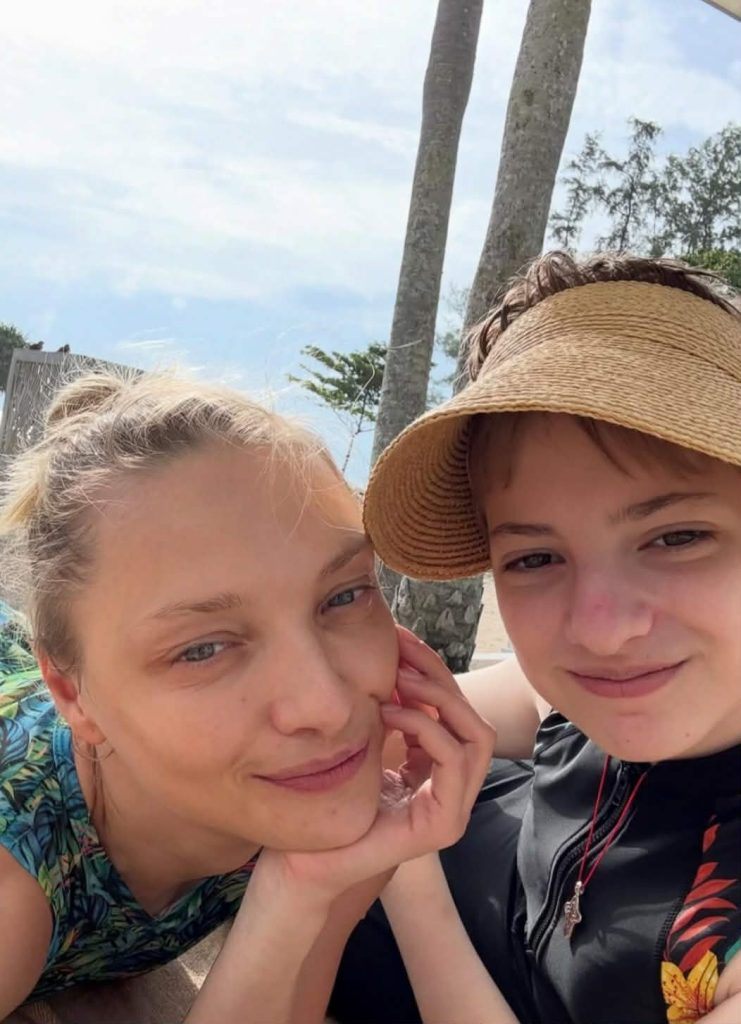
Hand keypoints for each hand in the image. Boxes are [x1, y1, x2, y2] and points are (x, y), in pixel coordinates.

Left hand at [250, 628, 494, 914]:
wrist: (305, 863)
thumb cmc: (328, 807)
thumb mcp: (363, 745)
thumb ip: (384, 714)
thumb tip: (390, 659)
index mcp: (435, 769)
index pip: (455, 711)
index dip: (433, 671)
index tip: (401, 641)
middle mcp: (452, 787)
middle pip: (472, 716)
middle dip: (440, 675)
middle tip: (403, 651)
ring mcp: (453, 808)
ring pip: (477, 735)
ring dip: (439, 698)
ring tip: (398, 679)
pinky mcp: (444, 824)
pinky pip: (454, 760)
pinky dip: (427, 727)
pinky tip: (390, 712)